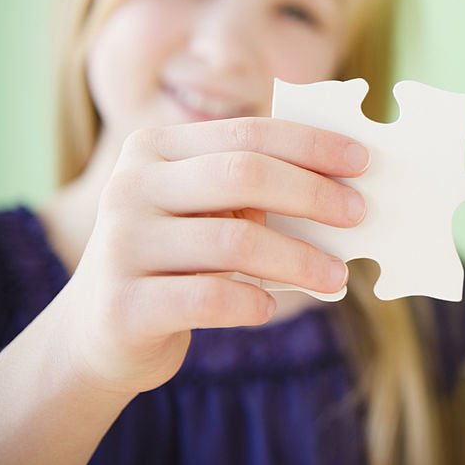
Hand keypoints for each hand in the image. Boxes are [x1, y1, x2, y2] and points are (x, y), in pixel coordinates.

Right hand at [55, 117, 367, 396]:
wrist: (101, 331)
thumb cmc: (178, 259)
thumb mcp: (205, 210)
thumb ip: (253, 186)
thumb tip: (345, 180)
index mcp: (155, 149)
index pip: (248, 133)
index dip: (311, 144)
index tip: (362, 161)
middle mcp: (130, 186)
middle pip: (243, 174)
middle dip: (312, 192)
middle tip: (359, 213)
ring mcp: (121, 245)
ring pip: (234, 241)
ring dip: (300, 259)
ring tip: (337, 275)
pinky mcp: (123, 305)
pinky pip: (209, 299)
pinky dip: (253, 303)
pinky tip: (270, 307)